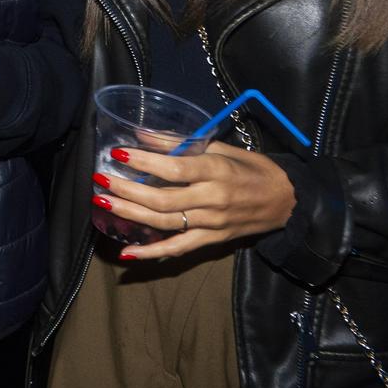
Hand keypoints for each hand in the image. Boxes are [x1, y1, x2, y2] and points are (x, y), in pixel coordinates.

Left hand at [95, 143, 296, 259]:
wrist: (287, 201)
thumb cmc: (253, 168)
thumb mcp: (222, 148)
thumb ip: (183, 144)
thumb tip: (143, 134)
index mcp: (217, 171)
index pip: (175, 169)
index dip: (144, 163)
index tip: (118, 153)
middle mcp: (213, 199)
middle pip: (163, 199)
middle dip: (127, 189)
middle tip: (100, 179)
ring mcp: (212, 223)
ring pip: (165, 223)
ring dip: (130, 214)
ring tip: (103, 203)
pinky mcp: (212, 240)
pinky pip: (178, 249)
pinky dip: (152, 253)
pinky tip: (127, 253)